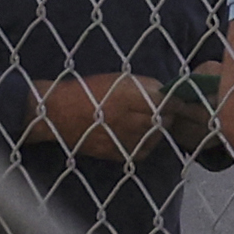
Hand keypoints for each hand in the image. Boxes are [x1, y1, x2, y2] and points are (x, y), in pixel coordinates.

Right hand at [35, 71, 175, 160]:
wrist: (55, 113)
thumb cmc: (86, 90)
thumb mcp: (115, 79)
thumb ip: (141, 86)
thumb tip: (165, 93)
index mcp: (126, 95)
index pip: (163, 102)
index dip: (174, 102)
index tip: (179, 100)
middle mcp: (126, 118)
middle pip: (162, 121)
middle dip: (167, 115)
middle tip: (164, 111)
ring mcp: (121, 138)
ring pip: (154, 138)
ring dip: (157, 130)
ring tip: (149, 122)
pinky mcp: (115, 154)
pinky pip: (142, 152)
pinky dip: (146, 144)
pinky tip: (140, 136)